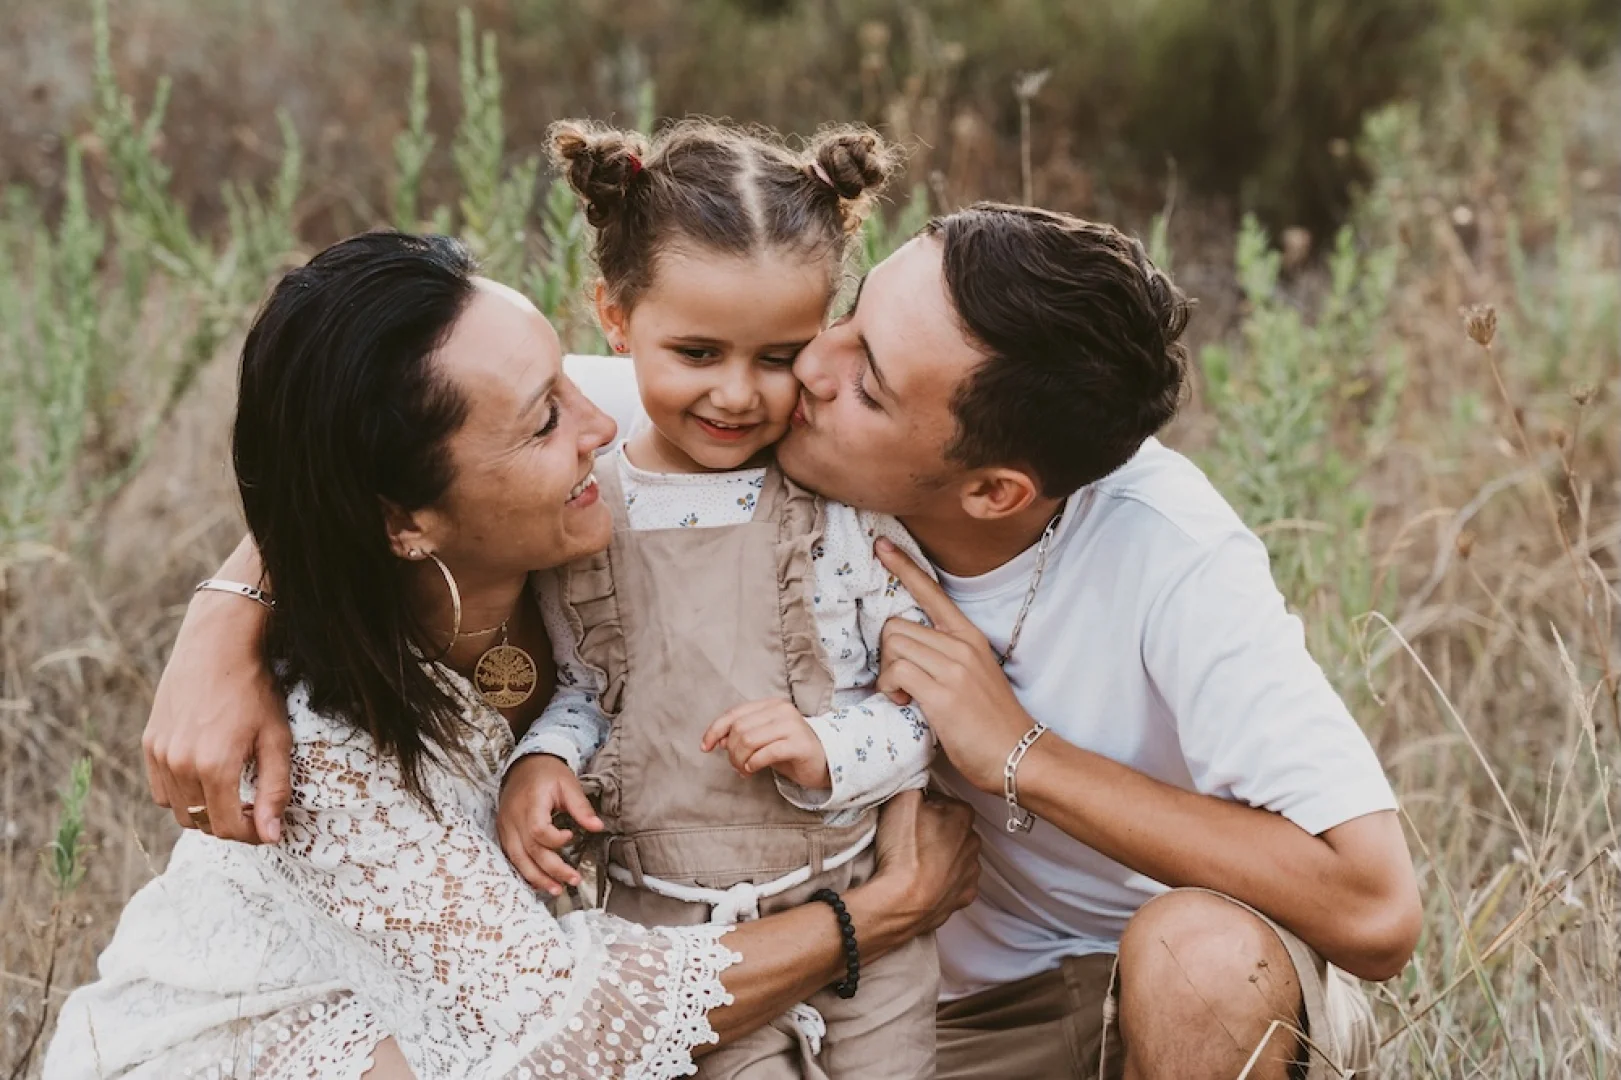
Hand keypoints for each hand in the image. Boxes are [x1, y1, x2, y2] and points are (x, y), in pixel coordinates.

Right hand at [144, 586, 290, 843]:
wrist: (217, 646)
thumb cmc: (253, 689)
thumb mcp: (276, 738)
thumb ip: (274, 790)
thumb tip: (270, 836)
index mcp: (213, 766)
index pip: (226, 827)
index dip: (249, 834)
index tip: (265, 826)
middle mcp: (180, 764)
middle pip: (200, 822)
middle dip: (228, 824)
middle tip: (252, 809)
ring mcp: (160, 754)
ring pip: (178, 809)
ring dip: (204, 810)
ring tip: (231, 792)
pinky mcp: (149, 742)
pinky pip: (161, 789)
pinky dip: (182, 793)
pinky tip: (205, 776)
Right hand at [497, 754, 603, 895]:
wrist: (524, 764)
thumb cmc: (547, 773)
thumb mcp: (568, 784)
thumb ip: (581, 808)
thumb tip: (598, 827)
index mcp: (530, 803)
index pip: (538, 830)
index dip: (555, 840)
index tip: (571, 836)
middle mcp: (513, 818)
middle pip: (530, 851)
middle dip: (552, 870)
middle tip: (573, 880)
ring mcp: (505, 826)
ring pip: (517, 859)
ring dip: (536, 878)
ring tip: (556, 890)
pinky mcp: (503, 832)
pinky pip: (511, 857)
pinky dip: (524, 871)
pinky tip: (538, 882)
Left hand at [701, 699, 830, 789]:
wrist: (825, 762)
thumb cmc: (790, 751)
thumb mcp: (763, 741)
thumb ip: (742, 736)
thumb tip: (719, 740)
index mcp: (771, 705)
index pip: (735, 713)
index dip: (715, 730)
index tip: (705, 747)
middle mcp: (782, 710)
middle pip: (740, 729)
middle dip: (731, 751)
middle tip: (735, 766)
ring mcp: (792, 725)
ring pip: (750, 740)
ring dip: (740, 760)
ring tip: (744, 770)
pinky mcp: (800, 744)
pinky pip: (767, 753)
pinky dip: (754, 763)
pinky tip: (753, 769)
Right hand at [864, 789, 979, 937]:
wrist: (901, 901)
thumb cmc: (904, 850)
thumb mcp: (902, 799)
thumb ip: (915, 782)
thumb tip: (918, 779)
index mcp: (962, 815)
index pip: (944, 801)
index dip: (924, 805)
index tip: (909, 814)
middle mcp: (973, 842)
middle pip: (951, 828)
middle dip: (934, 830)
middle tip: (909, 837)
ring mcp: (970, 872)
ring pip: (955, 856)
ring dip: (939, 857)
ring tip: (913, 861)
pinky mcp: (964, 897)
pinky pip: (954, 883)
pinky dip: (942, 881)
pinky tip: (923, 880)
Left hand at [875, 538, 1034, 793]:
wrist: (1018, 756)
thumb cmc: (991, 723)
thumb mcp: (973, 676)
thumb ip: (945, 657)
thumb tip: (908, 653)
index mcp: (970, 637)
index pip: (932, 592)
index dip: (903, 567)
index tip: (881, 546)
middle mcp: (962, 645)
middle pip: (896, 625)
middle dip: (886, 654)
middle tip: (899, 682)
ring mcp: (953, 667)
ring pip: (893, 645)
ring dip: (887, 673)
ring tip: (905, 695)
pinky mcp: (943, 692)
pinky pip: (896, 671)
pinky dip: (890, 687)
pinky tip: (904, 703)